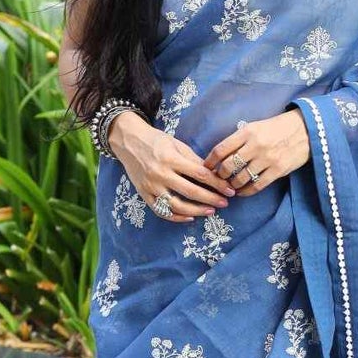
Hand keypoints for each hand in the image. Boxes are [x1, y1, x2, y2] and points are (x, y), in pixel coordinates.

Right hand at [108, 110, 233, 220]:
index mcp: (171, 158)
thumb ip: (194, 160)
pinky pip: (162, 211)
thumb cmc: (156, 141)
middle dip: (211, 199)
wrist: (128, 142)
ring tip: (210, 211)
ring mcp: (151, 186)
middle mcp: (160, 174)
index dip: (217, 184)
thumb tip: (214, 174)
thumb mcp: (177, 144)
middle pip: (191, 191)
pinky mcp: (144, 195)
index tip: (229, 190)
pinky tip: (190, 217)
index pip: (200, 174)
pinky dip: (177, 217)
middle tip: (225, 203)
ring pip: (177, 205)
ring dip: (196, 211)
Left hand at [204, 108, 310, 195]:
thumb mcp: (256, 126)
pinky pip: (257, 186)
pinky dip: (246, 192)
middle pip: (228, 166)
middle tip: (218, 179)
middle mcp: (256, 145)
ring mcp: (267, 159)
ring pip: (240, 178)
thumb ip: (240, 139)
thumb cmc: (278, 128)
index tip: (206, 167)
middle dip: (219, 175)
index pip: (221, 149)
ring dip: (232, 185)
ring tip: (230, 186)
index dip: (210, 161)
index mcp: (247, 132)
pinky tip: (242, 192)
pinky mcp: (278, 170)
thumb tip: (222, 156)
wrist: (306, 130)